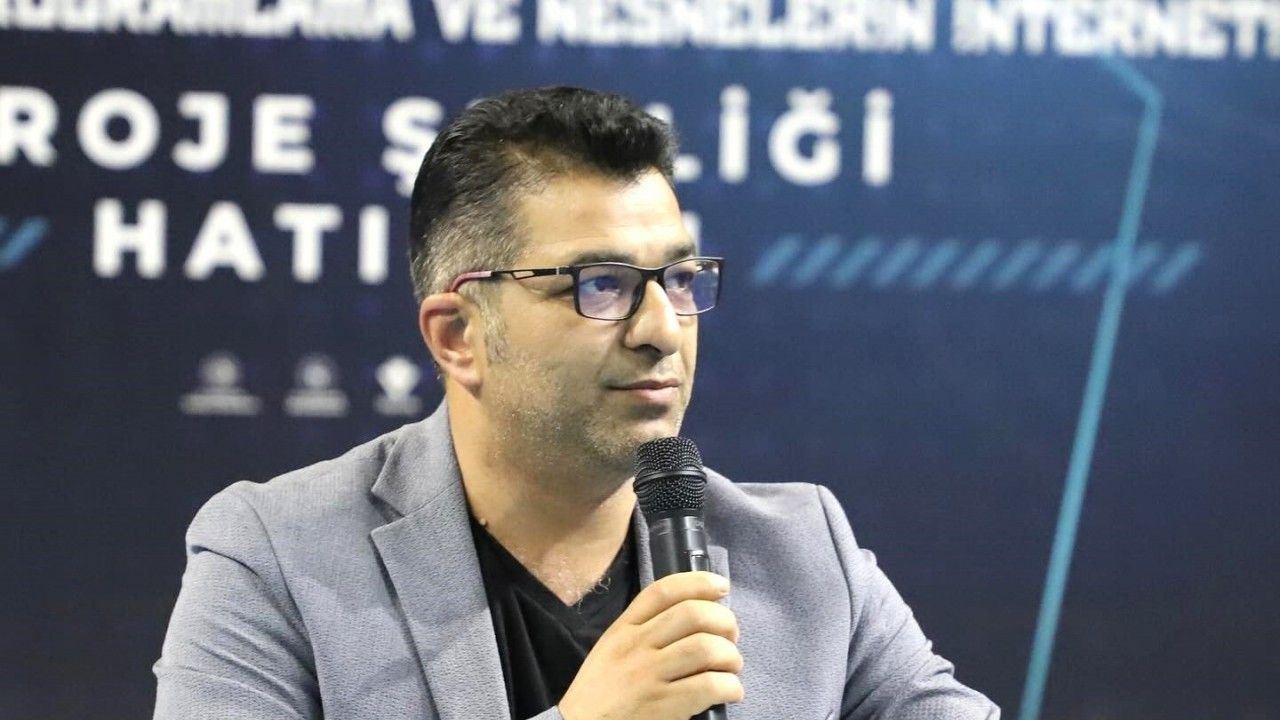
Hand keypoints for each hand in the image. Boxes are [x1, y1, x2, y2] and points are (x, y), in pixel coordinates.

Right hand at [558, 571, 742, 719]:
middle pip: (692, 614)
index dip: (699, 582)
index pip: (663, 591)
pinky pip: (709, 685)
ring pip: (705, 647)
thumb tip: (694, 616)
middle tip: (731, 637)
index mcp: (623, 629)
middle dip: (724, 621)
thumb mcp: (611, 650)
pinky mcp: (663, 705)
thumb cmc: (601, 693)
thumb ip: (642, 631)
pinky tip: (730, 691)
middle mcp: (636, 646)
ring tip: (731, 667)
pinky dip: (730, 686)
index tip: (722, 587)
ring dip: (730, 656)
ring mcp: (649, 675)